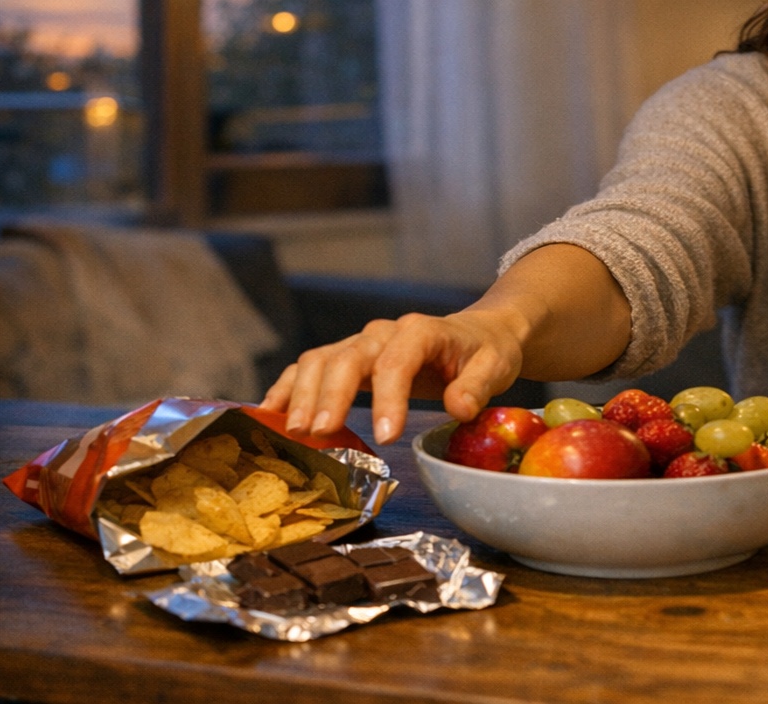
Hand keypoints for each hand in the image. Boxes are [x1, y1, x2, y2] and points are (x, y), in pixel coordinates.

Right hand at [258, 308, 525, 445]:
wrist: (477, 334)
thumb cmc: (487, 352)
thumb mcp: (497, 366)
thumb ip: (478, 386)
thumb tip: (459, 409)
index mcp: (422, 332)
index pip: (397, 361)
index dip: (388, 398)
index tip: (386, 436)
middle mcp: (384, 333)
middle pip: (348, 357)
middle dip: (331, 396)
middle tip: (319, 435)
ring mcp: (361, 343)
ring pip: (321, 360)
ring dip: (304, 394)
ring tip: (294, 433)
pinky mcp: (347, 358)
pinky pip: (310, 367)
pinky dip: (289, 387)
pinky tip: (270, 414)